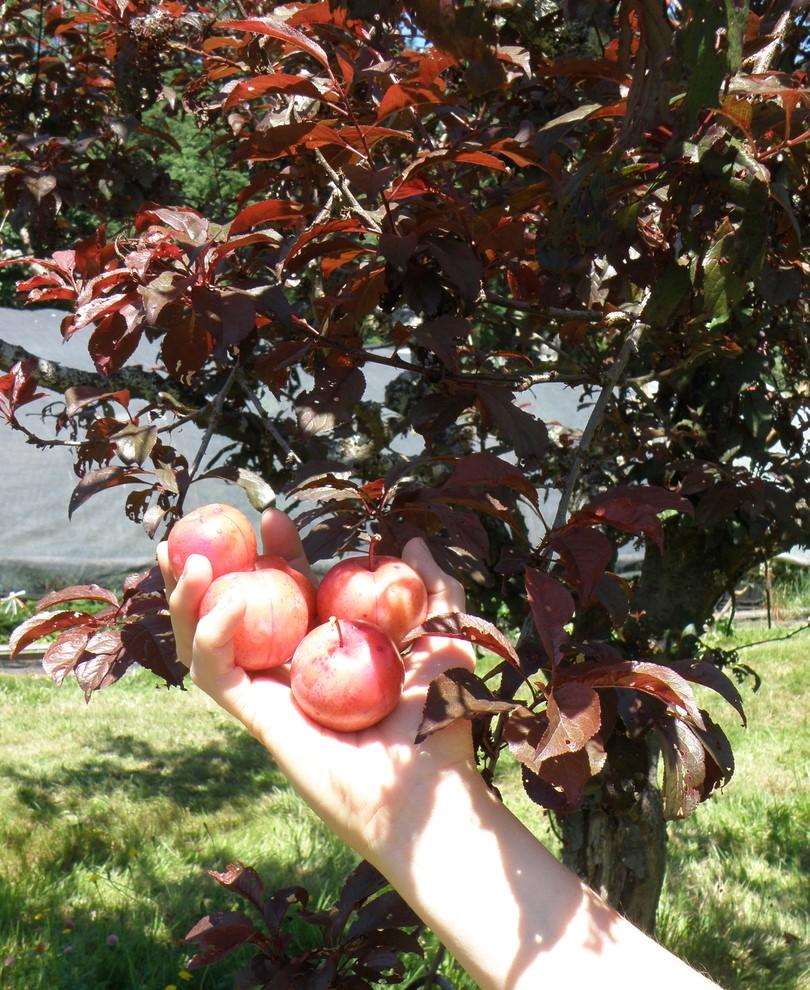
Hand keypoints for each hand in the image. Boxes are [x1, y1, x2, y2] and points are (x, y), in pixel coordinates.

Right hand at [156, 508, 477, 863]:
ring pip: (208, 642)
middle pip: (236, 612)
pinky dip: (212, 637)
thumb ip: (430, 589)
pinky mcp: (259, 720)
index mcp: (328, 648)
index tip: (274, 518)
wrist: (430, 788)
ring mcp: (272, 695)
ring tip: (189, 562)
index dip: (276, 553)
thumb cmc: (441, 718)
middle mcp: (292, 669)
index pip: (288, 592)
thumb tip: (413, 543)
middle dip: (212, 571)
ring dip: (188, 600)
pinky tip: (228, 602)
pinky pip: (217, 676)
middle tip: (202, 535)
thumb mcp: (443, 635)